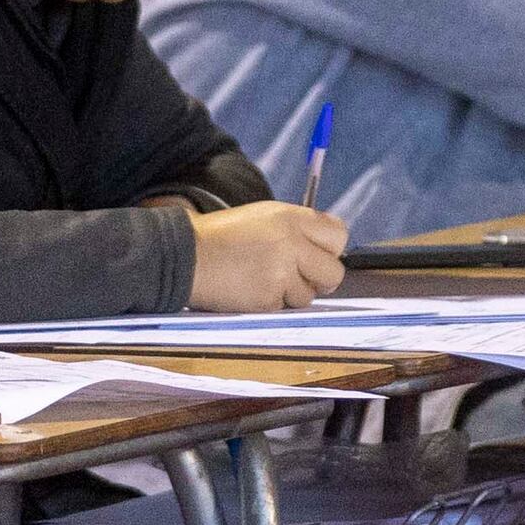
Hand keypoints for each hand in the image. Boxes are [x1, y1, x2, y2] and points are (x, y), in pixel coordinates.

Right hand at [190, 201, 350, 312]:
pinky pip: (284, 308)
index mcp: (292, 218)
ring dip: (292, 293)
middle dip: (320, 278)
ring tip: (264, 280)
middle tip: (302, 277)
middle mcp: (292, 244)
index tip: (320, 255)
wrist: (185, 256)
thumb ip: (298, 227)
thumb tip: (328, 244)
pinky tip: (252, 289)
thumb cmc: (222, 236)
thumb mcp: (264, 216)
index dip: (331, 249)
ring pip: (308, 296)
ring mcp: (281, 273)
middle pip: (333, 272)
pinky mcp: (267, 299)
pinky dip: (271, 303)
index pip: (339, 236)